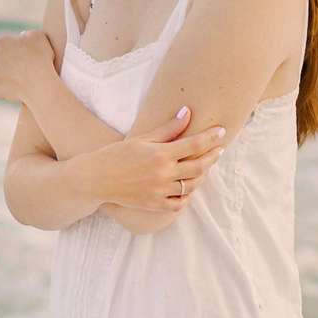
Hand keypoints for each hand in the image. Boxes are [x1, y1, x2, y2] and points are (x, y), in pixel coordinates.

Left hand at [0, 28, 57, 103]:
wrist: (39, 82)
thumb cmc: (40, 57)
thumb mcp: (39, 36)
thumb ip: (29, 34)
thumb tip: (23, 37)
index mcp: (2, 42)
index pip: (8, 44)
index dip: (19, 49)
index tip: (28, 54)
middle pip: (2, 59)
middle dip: (12, 62)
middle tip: (27, 67)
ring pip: (3, 74)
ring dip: (11, 76)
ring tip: (27, 79)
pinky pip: (5, 89)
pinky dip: (12, 90)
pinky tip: (23, 89)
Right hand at [96, 103, 224, 224]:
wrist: (96, 179)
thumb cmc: (118, 155)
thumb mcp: (143, 139)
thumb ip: (168, 128)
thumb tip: (188, 112)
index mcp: (160, 154)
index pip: (194, 144)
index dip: (211, 137)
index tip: (221, 131)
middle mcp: (163, 174)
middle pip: (199, 166)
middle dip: (212, 156)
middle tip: (219, 149)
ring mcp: (159, 192)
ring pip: (192, 185)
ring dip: (202, 175)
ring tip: (205, 165)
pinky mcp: (154, 205)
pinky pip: (179, 203)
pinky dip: (187, 195)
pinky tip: (189, 186)